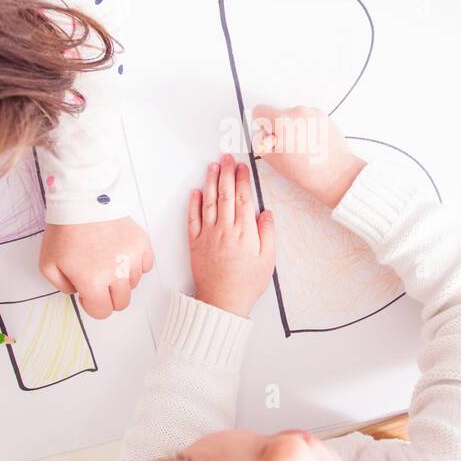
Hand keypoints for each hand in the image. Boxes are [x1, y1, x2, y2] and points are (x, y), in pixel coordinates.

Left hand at [39, 217, 153, 318]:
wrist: (81, 200)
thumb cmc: (64, 230)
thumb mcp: (48, 265)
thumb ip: (62, 287)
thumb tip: (79, 292)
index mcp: (93, 281)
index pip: (102, 312)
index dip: (92, 305)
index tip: (86, 293)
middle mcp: (116, 273)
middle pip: (122, 303)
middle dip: (109, 297)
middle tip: (99, 280)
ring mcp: (132, 257)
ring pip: (133, 284)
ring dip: (121, 278)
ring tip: (107, 260)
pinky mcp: (142, 244)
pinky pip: (146, 266)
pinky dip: (135, 264)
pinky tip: (120, 254)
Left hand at [188, 153, 275, 316]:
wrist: (222, 302)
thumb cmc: (247, 283)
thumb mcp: (268, 260)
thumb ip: (268, 234)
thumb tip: (266, 213)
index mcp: (244, 232)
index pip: (243, 198)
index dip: (242, 179)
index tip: (242, 167)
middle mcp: (225, 229)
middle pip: (225, 194)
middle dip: (226, 173)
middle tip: (226, 158)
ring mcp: (208, 235)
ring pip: (208, 202)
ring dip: (210, 182)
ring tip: (212, 167)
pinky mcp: (195, 243)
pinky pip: (193, 219)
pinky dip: (193, 204)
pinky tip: (196, 192)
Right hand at [250, 104, 364, 207]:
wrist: (335, 174)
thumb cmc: (306, 170)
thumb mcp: (275, 161)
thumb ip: (262, 144)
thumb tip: (263, 137)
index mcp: (282, 121)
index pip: (260, 111)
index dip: (261, 124)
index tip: (268, 134)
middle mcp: (298, 112)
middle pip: (279, 114)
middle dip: (280, 128)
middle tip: (287, 147)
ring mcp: (313, 113)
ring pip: (295, 116)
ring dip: (294, 128)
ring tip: (303, 148)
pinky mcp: (325, 117)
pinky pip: (309, 119)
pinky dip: (308, 128)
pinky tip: (313, 145)